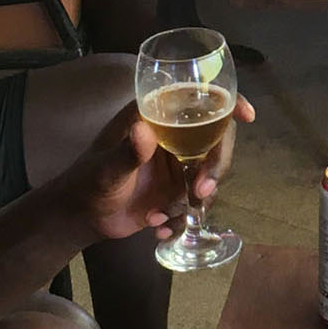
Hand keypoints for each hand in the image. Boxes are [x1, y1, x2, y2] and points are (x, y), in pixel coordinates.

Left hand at [53, 95, 255, 241]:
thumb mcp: (105, 169)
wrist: (81, 217)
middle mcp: (172, 135)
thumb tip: (144, 131)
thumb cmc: (87, 182)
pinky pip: (198, 200)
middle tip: (200, 191)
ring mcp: (178, 162)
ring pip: (210, 172)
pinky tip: (158, 227)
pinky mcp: (178, 188)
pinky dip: (183, 217)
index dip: (227, 103)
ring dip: (197, 198)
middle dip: (215, 166)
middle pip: (216, 139)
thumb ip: (126, 152)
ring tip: (163, 216)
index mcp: (154, 116)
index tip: (246, 116)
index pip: (197, 100)